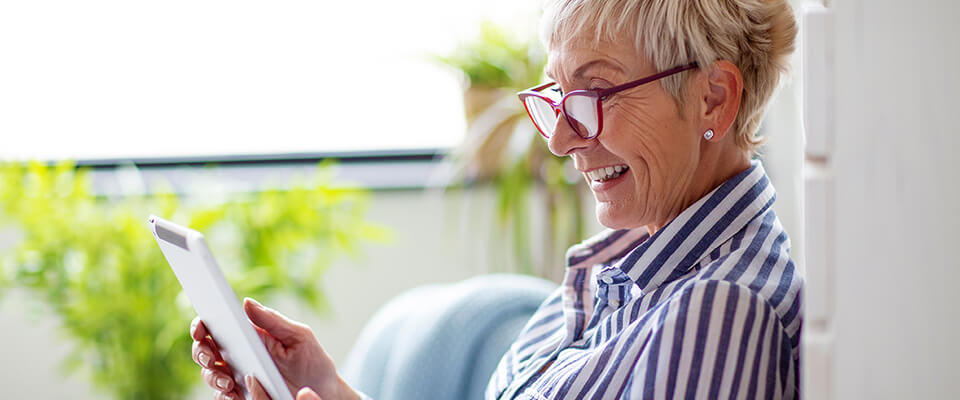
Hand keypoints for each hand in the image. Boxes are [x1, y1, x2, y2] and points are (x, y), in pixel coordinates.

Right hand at [190, 298, 359, 399]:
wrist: (322, 389)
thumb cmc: (310, 358)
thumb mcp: (297, 335)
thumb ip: (272, 320)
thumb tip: (246, 302)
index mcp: (248, 334)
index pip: (215, 325)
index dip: (201, 325)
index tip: (201, 330)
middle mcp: (237, 353)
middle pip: (205, 350)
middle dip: (202, 353)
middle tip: (213, 359)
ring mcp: (237, 375)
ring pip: (210, 374)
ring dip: (213, 376)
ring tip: (229, 381)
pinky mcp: (241, 394)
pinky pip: (222, 395)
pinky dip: (224, 394)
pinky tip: (234, 393)